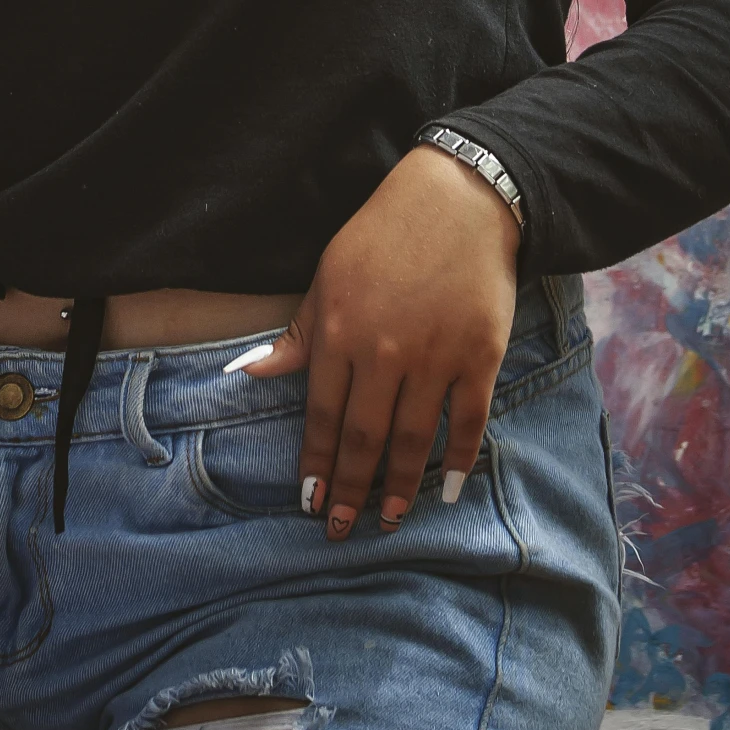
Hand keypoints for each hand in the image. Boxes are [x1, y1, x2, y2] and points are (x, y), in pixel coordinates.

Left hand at [239, 144, 519, 537]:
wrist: (460, 199)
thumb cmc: (383, 236)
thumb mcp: (327, 276)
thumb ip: (297, 334)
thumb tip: (249, 373)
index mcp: (339, 331)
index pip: (321, 416)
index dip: (315, 465)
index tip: (310, 503)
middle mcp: (383, 352)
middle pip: (363, 439)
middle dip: (350, 491)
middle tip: (342, 530)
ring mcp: (434, 357)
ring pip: (412, 440)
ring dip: (399, 488)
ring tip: (389, 521)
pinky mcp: (480, 357)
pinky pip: (466, 422)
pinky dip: (457, 461)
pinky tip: (446, 490)